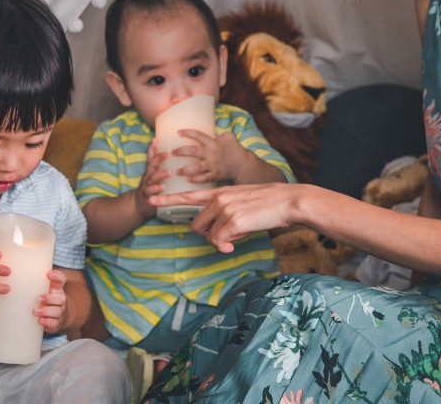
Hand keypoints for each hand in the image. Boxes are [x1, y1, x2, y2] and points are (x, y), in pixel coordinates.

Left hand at [34, 269, 69, 332]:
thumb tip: (17, 273)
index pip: (61, 279)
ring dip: (46, 311)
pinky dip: (47, 322)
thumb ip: (36, 282)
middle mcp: (60, 300)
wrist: (61, 315)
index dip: (56, 276)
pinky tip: (40, 321)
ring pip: (57, 311)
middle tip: (37, 298)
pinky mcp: (56, 323)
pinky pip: (54, 323)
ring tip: (34, 311)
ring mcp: (60, 312)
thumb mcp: (45, 289)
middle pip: (61, 298)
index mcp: (57, 289)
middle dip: (49, 298)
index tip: (48, 274)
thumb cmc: (48, 299)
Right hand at [133, 144, 171, 219]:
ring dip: (159, 174)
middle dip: (158, 159)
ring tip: (168, 172)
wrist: (138, 204)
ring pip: (152, 179)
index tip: (155, 139)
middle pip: (151, 166)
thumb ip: (156, 162)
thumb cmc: (150, 186)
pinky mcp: (147, 196)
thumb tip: (161, 147)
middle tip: (166, 153)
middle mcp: (147, 176)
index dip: (152, 148)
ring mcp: (146, 186)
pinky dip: (156, 189)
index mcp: (150, 171)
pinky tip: (162, 186)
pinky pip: (151, 192)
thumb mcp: (152, 174)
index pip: (150, 157)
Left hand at [151, 182, 302, 252]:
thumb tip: (220, 238)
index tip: (152, 198)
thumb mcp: (244, 204)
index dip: (168, 198)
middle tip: (227, 236)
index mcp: (220, 192)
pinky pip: (219, 242)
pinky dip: (227, 247)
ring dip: (223, 241)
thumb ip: (227, 215)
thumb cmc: (270, 204)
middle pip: (197, 225)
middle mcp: (218, 198)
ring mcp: (224, 209)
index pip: (189, 195)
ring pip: (209, 236)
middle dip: (208, 235)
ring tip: (241, 232)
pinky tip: (238, 242)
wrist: (288, 201)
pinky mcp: (232, 221)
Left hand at [175, 129, 247, 183]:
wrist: (243, 165)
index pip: (199, 135)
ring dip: (186, 169)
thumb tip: (214, 132)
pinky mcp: (215, 175)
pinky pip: (204, 178)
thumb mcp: (229, 137)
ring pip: (197, 167)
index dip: (188, 133)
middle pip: (194, 151)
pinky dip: (196, 180)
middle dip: (181, 151)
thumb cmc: (234, 149)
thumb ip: (220, 134)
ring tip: (177, 172)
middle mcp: (212, 153)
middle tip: (172, 152)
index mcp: (213, 143)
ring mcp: (213, 165)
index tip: (178, 132)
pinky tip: (188, 180)